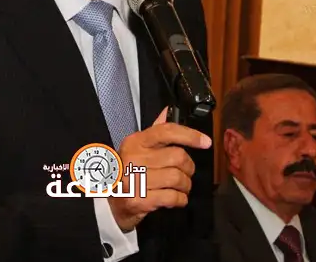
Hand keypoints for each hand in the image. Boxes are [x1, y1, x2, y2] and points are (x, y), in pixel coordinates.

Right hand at [108, 107, 211, 231]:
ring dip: (185, 186)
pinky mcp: (139, 200)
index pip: (166, 132)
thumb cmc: (128, 172)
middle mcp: (133, 158)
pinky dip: (180, 199)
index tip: (205, 142)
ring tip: (180, 188)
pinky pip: (172, 197)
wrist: (110, 204)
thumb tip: (167, 112)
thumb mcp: (137, 149)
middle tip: (185, 173)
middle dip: (189, 168)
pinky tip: (175, 199)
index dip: (190, 135)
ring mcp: (134, 180)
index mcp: (135, 142)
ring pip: (178, 178)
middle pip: (178, 157)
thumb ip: (154, 132)